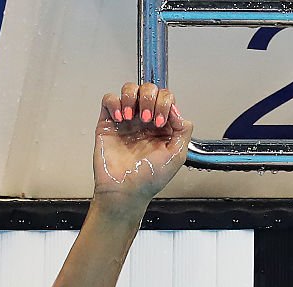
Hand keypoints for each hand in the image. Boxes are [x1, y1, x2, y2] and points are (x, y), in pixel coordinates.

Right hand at [92, 82, 192, 206]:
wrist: (125, 191)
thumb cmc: (150, 179)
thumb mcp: (177, 155)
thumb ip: (184, 131)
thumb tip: (177, 112)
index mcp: (162, 127)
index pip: (166, 98)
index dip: (165, 104)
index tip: (161, 122)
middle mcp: (145, 121)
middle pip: (149, 89)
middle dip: (150, 99)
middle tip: (148, 119)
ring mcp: (126, 121)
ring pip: (129, 89)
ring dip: (132, 97)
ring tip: (132, 118)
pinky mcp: (108, 123)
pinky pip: (109, 99)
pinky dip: (115, 103)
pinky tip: (121, 119)